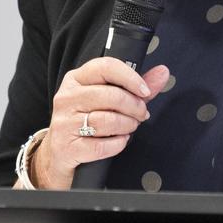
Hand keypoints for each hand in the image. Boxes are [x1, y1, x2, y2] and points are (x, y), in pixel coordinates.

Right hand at [32, 58, 170, 188]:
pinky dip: (117, 144)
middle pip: (110, 95)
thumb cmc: (86, 121)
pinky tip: (118, 141)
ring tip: (129, 127)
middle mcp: (67, 98)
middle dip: (134, 107)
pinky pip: (102, 146)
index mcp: (76, 79)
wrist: (59, 154)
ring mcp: (65, 123)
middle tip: (141, 114)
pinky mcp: (68, 147)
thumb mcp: (105, 99)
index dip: (130, 78)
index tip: (145, 91)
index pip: (106, 67)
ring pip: (108, 120)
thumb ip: (135, 86)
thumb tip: (162, 73)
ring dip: (127, 125)